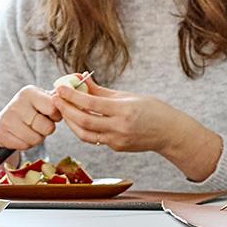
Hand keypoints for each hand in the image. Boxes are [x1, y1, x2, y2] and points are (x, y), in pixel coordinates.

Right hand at [0, 85, 61, 158]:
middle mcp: (16, 103)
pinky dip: (25, 144)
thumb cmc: (30, 113)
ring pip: (36, 138)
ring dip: (36, 138)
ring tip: (28, 130)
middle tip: (37, 124)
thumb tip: (77, 89)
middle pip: (47, 127)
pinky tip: (19, 136)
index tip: (48, 114)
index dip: (55, 116)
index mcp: (29, 92)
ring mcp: (6, 118)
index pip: (53, 108)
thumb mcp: (43, 102)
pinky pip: (24, 145)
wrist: (4, 125)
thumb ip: (58, 100)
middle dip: (46, 130)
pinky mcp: (0, 133)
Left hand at [53, 74, 179, 153]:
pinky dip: (83, 128)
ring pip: (85, 134)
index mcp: (124, 110)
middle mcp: (120, 127)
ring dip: (70, 122)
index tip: (60, 86)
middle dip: (66, 108)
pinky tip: (79, 118)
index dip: (72, 95)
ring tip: (64, 109)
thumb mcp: (130, 96)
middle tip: (55, 98)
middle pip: (84, 120)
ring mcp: (118, 140)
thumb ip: (102, 91)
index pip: (91, 102)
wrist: (171, 133)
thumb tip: (81, 80)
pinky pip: (95, 138)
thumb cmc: (154, 110)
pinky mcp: (117, 147)